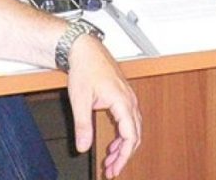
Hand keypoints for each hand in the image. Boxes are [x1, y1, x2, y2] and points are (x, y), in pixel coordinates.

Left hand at [67, 35, 140, 177]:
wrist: (85, 48)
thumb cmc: (85, 68)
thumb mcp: (80, 100)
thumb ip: (83, 126)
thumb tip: (83, 147)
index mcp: (122, 101)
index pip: (130, 136)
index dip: (124, 156)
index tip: (115, 168)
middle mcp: (129, 99)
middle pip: (135, 134)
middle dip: (124, 154)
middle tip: (112, 169)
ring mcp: (127, 96)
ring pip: (133, 127)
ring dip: (124, 145)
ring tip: (111, 159)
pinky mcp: (122, 95)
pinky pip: (129, 119)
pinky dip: (123, 134)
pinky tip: (113, 142)